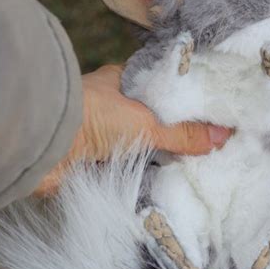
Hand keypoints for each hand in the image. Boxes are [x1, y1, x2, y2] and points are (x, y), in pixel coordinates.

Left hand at [34, 64, 231, 196]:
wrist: (46, 146)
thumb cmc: (92, 116)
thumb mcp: (146, 122)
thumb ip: (182, 133)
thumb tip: (223, 136)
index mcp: (123, 83)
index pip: (160, 89)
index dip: (184, 101)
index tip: (210, 113)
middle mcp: (113, 108)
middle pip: (153, 122)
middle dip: (176, 135)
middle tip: (209, 145)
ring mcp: (104, 137)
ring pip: (142, 148)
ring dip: (161, 160)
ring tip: (198, 168)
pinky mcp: (97, 164)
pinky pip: (129, 172)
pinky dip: (145, 179)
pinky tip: (170, 185)